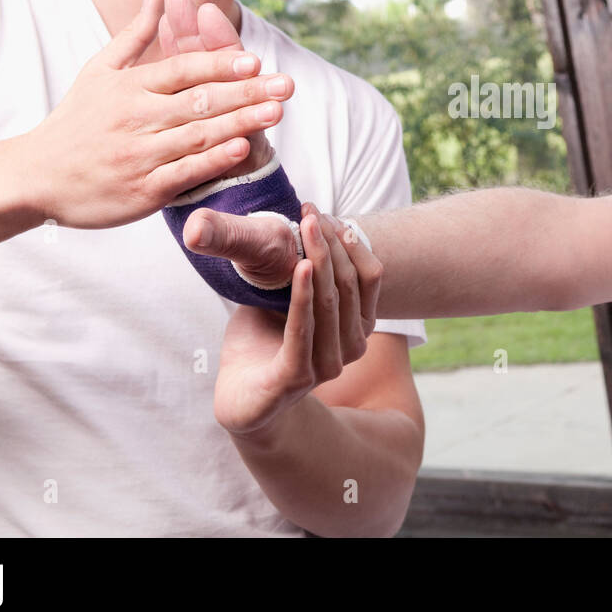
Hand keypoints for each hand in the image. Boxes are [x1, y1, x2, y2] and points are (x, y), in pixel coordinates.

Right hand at [23, 0, 291, 228]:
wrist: (35, 177)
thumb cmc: (75, 121)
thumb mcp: (98, 71)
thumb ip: (135, 35)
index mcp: (129, 87)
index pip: (181, 70)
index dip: (218, 64)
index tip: (254, 59)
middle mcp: (135, 118)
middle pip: (199, 101)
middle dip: (246, 92)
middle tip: (285, 85)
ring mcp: (139, 155)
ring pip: (197, 136)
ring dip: (240, 123)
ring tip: (276, 113)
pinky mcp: (142, 191)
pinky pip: (184, 173)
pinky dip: (214, 161)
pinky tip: (243, 149)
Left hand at [212, 204, 382, 436]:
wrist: (240, 400)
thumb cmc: (266, 344)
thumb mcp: (288, 299)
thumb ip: (304, 271)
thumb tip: (309, 224)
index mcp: (358, 328)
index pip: (370, 277)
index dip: (353, 242)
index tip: (328, 214)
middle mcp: (352, 347)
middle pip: (350, 284)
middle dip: (331, 242)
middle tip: (310, 211)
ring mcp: (327, 364)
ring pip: (331, 301)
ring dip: (318, 258)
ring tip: (305, 227)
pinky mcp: (297, 376)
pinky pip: (304, 327)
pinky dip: (302, 294)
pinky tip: (299, 265)